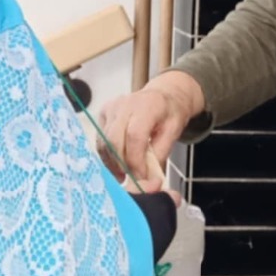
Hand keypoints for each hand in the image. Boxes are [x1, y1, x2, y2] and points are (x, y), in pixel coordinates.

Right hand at [98, 71, 204, 191]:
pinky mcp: (103, 113)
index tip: (141, 177)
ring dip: (112, 163)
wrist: (161, 95)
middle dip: (121, 165)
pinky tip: (117, 164)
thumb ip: (160, 154)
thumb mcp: (174, 132)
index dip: (135, 160)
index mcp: (147, 106)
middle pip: (114, 140)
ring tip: (123, 176)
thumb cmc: (169, 113)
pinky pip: (101, 140)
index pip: (134, 136)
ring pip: (104, 142)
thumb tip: (147, 178)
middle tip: (131, 180)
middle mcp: (125, 104)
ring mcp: (111, 107)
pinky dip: (107, 155)